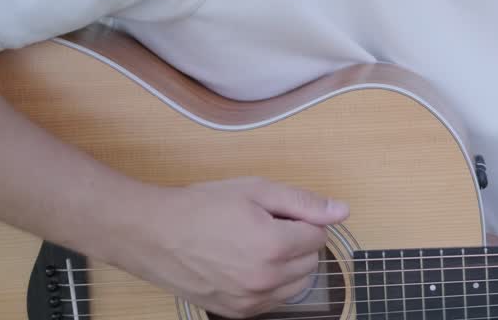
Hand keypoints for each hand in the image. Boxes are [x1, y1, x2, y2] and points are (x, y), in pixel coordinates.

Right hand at [112, 176, 349, 317]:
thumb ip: (304, 203)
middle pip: (311, 262)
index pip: (319, 236)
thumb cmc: (203, 207)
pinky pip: (274, 301)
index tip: (279, 213)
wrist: (154, 234)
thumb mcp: (256, 191)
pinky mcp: (236, 313)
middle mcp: (266, 280)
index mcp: (274, 246)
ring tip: (256, 245)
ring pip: (297, 285)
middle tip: (266, 226)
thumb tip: (343, 210)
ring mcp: (250, 301)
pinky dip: (271, 284)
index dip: (303, 221)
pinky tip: (247, 264)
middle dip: (298, 242)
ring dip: (288, 266)